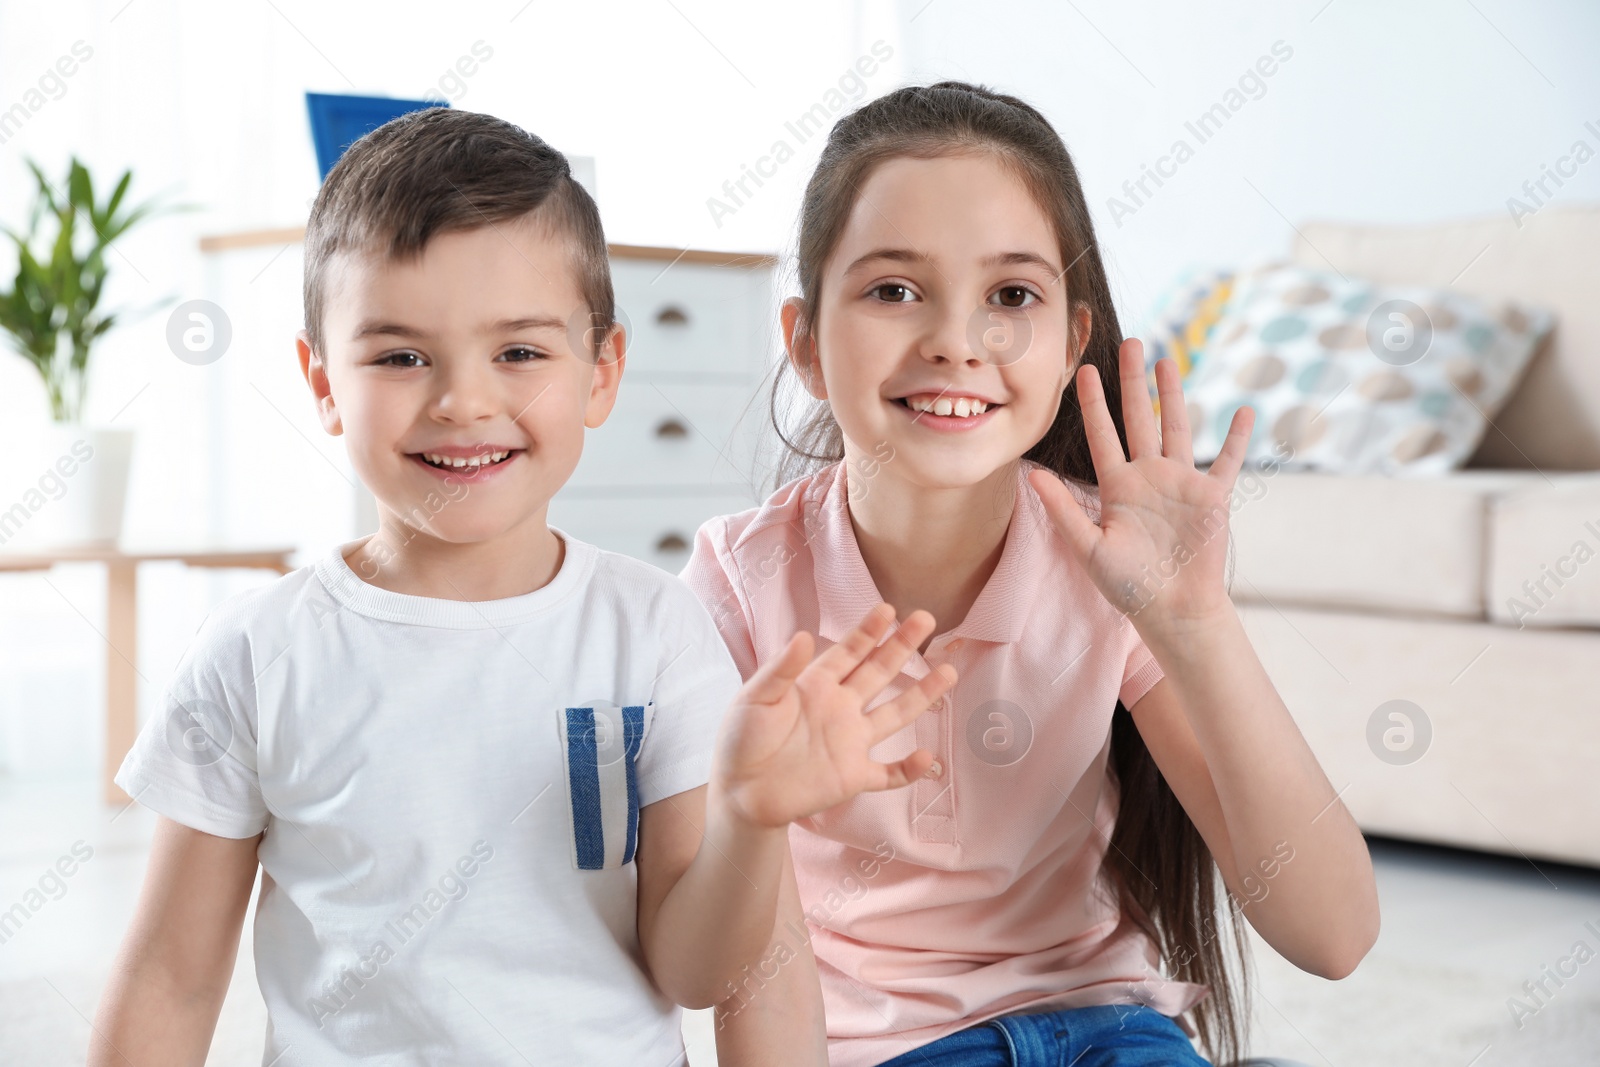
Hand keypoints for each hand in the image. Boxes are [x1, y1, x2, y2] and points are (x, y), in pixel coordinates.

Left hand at [712, 604, 955, 828]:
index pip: (849, 652)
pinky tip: (927, 757)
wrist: (739, 793)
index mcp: (816, 686)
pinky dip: (908, 770)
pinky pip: (888, 774)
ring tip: (948, 672)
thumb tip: (803, 635)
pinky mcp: (853, 777)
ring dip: (921, 694)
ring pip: (895, 715)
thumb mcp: (754, 699)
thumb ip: (780, 670)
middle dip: (902, 647)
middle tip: (926, 619)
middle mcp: (840, 709)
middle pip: (879, 672)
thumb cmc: (740, 741)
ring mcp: (850, 743)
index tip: (890, 609)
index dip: (869, 631)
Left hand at [1029, 338, 1254, 637]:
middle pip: (1139, 419)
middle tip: (1130, 342)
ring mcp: (1181, 484)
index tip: (1086, 370)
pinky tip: (1244, 410)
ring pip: (1177, 428)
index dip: (1095, 403)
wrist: (1172, 610)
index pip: (1103, 435)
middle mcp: (1148, 478)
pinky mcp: (1212, 497)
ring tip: (1168, 361)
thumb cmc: (1128, 586)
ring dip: (1174, 395)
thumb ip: (1064, 510)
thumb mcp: (1089, 548)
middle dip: (1134, 382)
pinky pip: (1227, 462)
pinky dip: (1237, 438)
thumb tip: (1034, 475)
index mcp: (1118, 487)